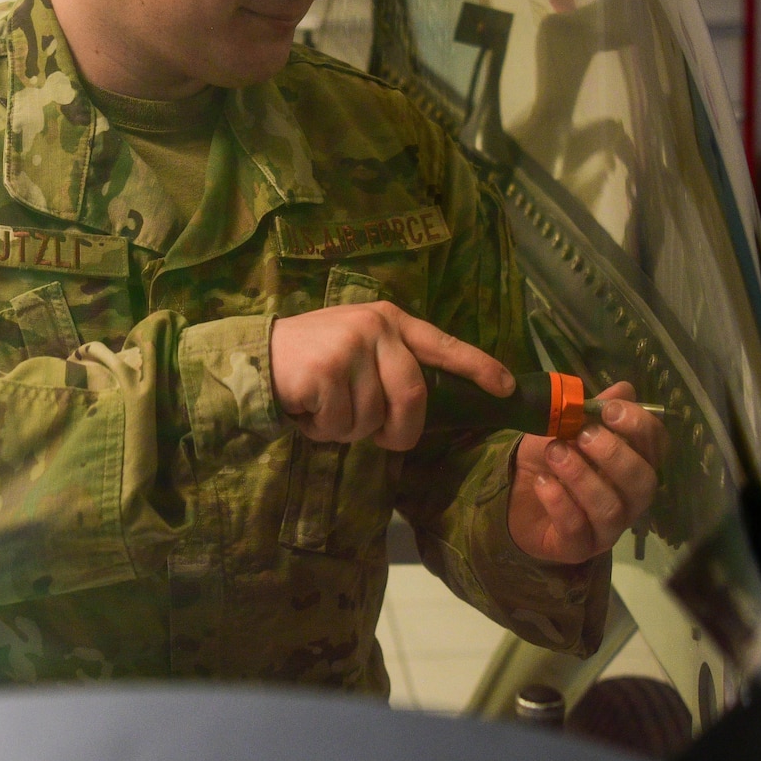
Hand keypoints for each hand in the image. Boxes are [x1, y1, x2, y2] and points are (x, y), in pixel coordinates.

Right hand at [270, 301, 513, 451]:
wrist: (254, 356)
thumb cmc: (312, 359)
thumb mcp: (358, 348)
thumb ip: (392, 365)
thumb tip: (424, 409)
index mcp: (390, 320)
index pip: (444, 345)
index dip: (479, 367)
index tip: (506, 387)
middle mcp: (375, 328)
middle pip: (414, 397)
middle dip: (400, 431)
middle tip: (382, 440)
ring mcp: (350, 347)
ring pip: (373, 418)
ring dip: (349, 430)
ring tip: (326, 409)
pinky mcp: (326, 372)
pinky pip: (341, 425)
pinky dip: (324, 430)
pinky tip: (307, 409)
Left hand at [508, 381, 663, 563]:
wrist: (511, 494)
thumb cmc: (549, 459)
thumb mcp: (564, 426)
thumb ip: (593, 409)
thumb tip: (624, 388)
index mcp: (633, 464)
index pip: (657, 447)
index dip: (640, 427)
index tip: (610, 410)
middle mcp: (629, 499)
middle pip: (643, 482)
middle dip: (614, 454)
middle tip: (583, 434)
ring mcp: (607, 528)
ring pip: (611, 508)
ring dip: (582, 476)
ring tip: (555, 453)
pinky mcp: (578, 547)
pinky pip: (577, 529)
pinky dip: (560, 502)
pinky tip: (543, 482)